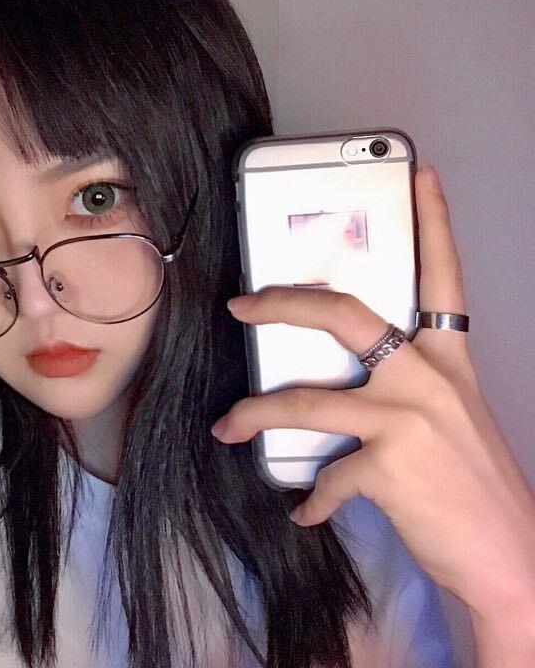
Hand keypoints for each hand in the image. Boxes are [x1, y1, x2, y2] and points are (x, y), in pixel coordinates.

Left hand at [211, 165, 534, 620]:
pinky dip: (311, 497)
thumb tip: (339, 384)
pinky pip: (327, 476)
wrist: (511, 560)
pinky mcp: (390, 466)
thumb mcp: (448, 419)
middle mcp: (429, 378)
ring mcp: (408, 419)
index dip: (433, 222)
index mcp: (449, 361)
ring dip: (257, 414)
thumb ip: (404, 389)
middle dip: (284, 303)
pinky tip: (303, 510)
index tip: (418, 175)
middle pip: (345, 316)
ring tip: (228, 426)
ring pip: (308, 400)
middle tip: (241, 303)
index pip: (444, 276)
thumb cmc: (474, 485)